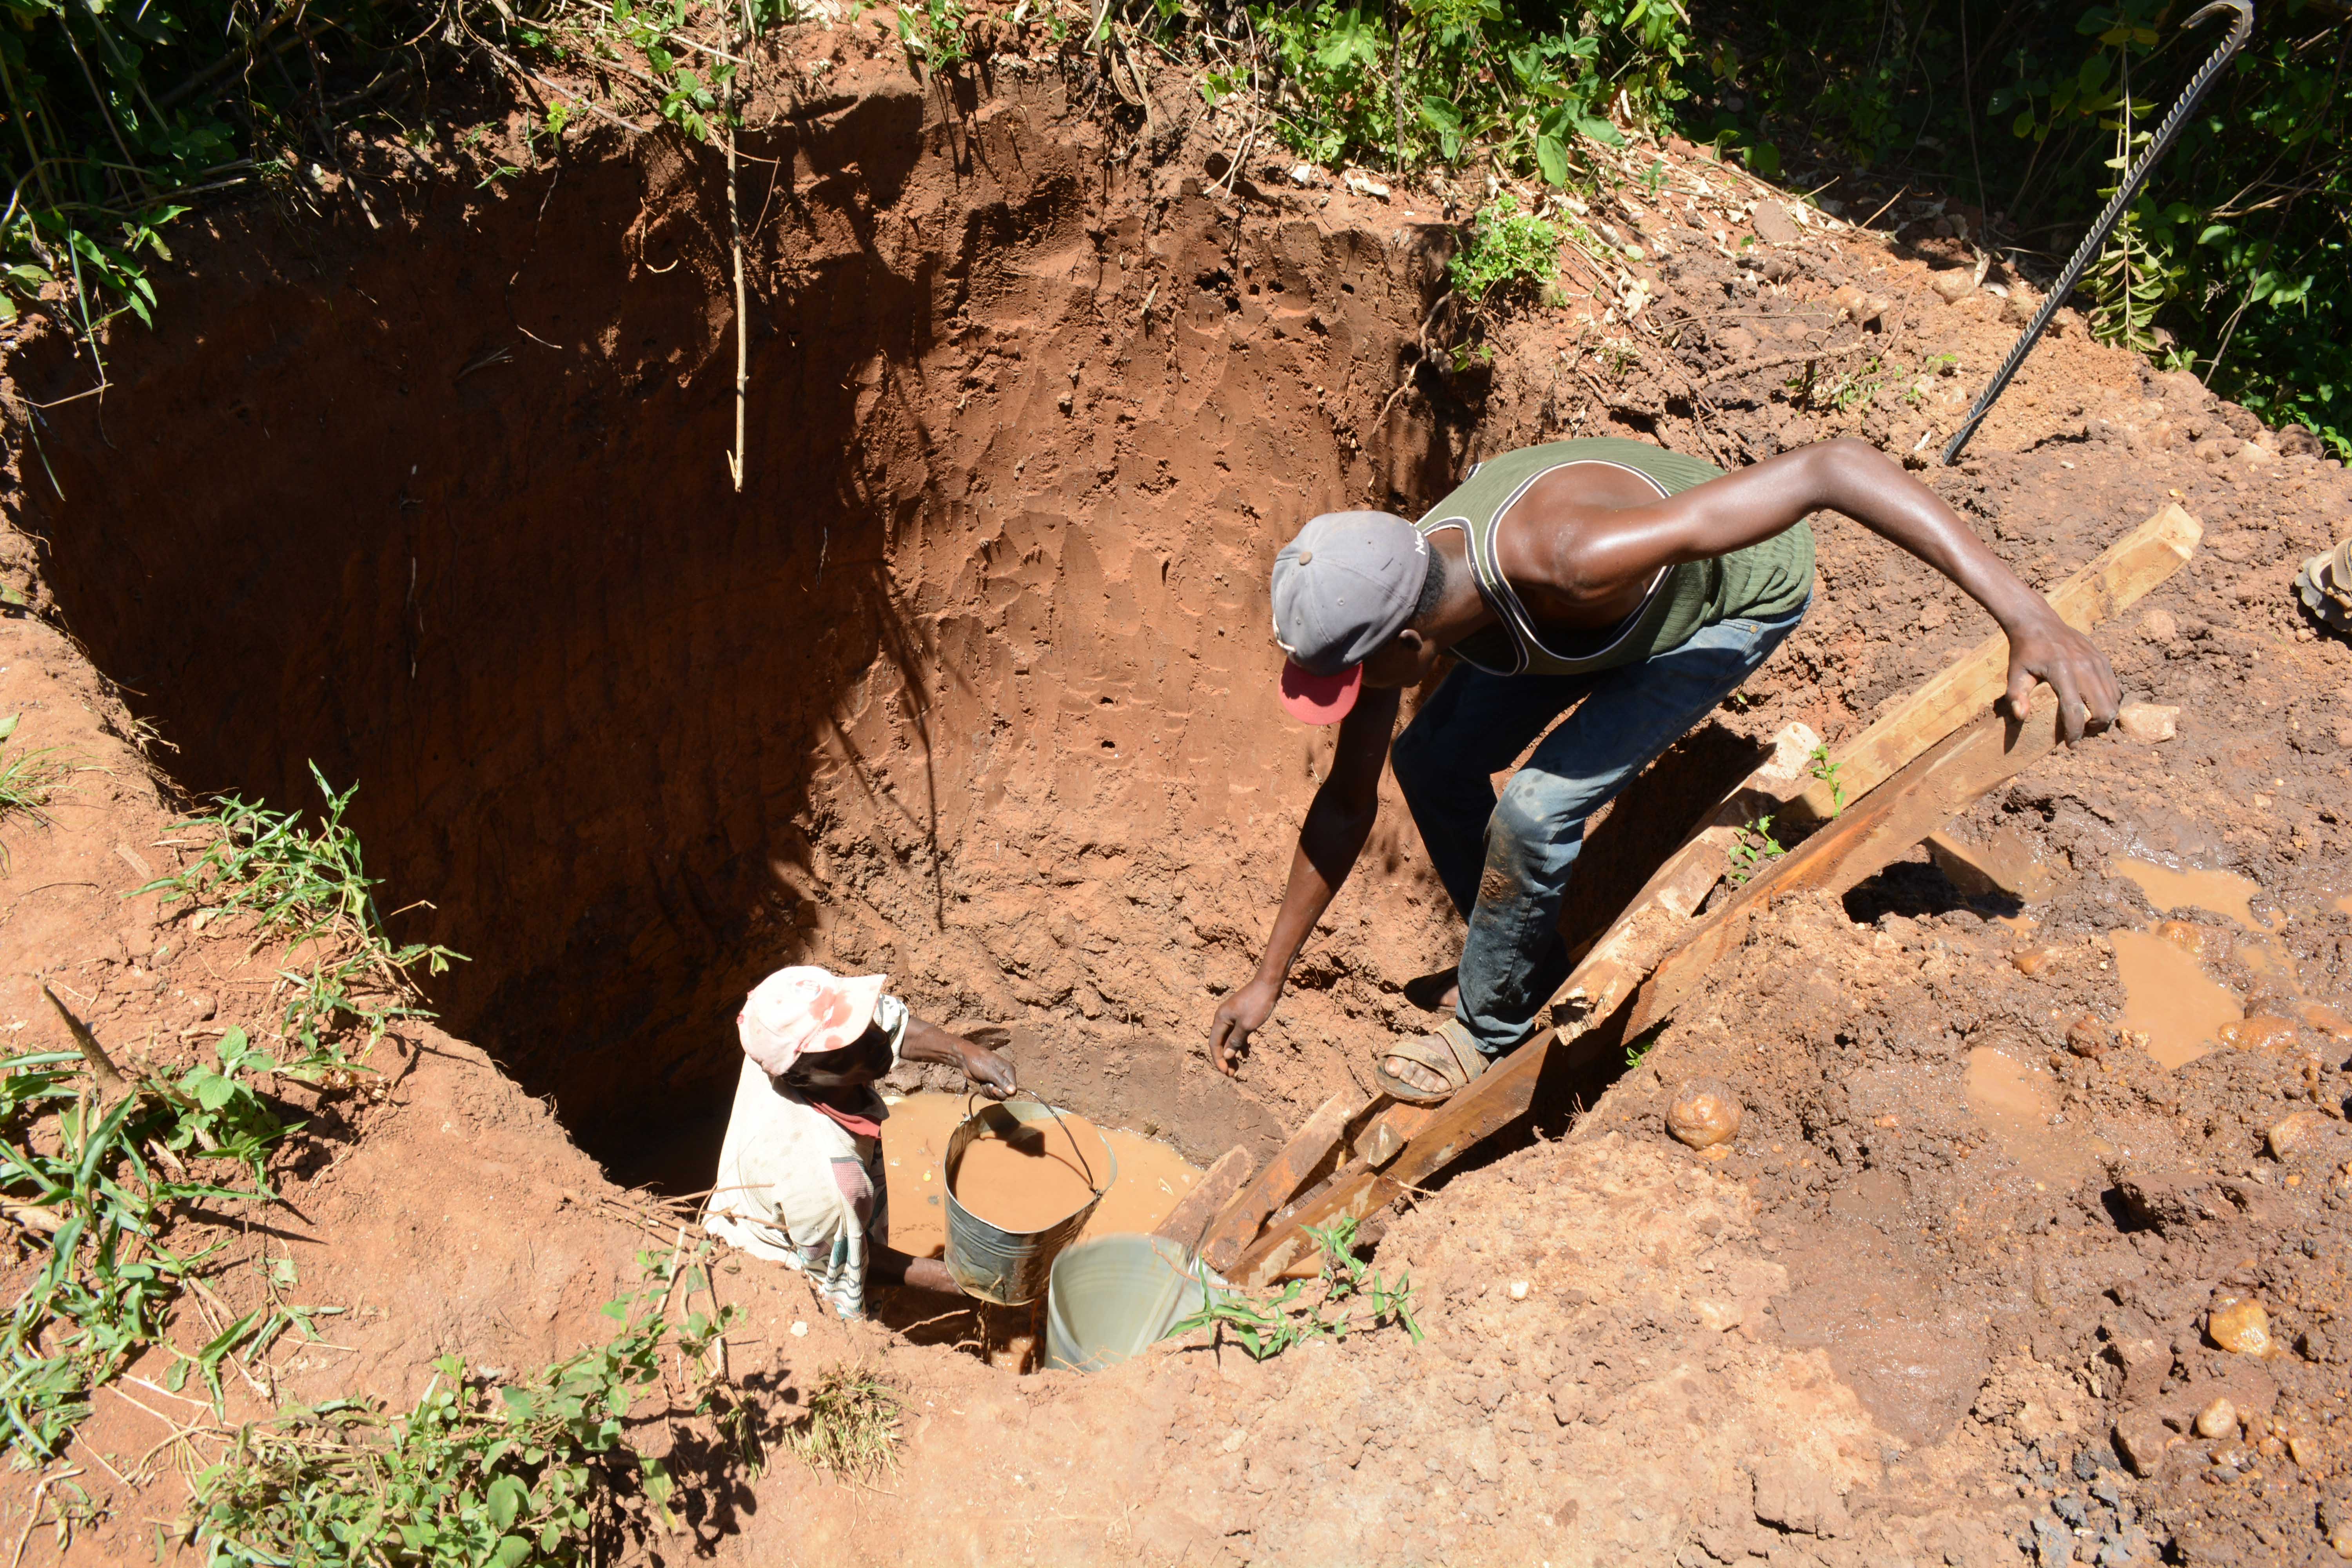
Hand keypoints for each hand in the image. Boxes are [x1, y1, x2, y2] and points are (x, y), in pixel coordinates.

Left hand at [959, 1041, 1016, 1098]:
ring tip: (983, 1082)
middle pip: (1005, 1094)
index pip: (1013, 1090)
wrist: (966, 1059)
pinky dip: (984, 1092)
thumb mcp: (991, 1072)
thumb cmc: (979, 1062)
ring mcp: (998, 1081)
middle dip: (994, 1093)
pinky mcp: (990, 1084)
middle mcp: (1005, 1076)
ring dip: (988, 1092)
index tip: (993, 1088)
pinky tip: (981, 1085)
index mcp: (1009, 1071)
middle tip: (987, 1084)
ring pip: (997, 1096)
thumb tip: (1013, 1091)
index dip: (1003, 1093)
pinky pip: (991, 1095)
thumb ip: (1003, 1082)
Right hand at [1208, 976, 1280, 1077]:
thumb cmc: (1257, 1004)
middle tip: (1231, 1074)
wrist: (1268, 984)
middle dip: (1225, 1059)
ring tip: (1237, 1068)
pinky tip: (1246, 1054)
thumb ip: (1235, 1041)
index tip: (1226, 1073)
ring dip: (1232, 1053)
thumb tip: (1226, 1056)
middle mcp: (1223, 1017)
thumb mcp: (1247, 1026)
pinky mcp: (1241, 1015)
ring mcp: (1232, 1016)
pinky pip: (1237, 1033)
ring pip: (1229, 1039)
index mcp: (1220, 1019)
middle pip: (1220, 1042)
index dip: (1218, 1060)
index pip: (1215, 1044)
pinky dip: (1240, 1044)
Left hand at [2002, 609, 2121, 742]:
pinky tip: (2094, 707)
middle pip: (2103, 708)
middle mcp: (2085, 667)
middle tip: (2081, 734)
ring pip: (2113, 699)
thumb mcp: (2015, 673)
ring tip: (2088, 723)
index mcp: (2062, 671)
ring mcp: (2097, 662)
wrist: (2039, 623)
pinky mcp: (2103, 659)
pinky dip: (2109, 701)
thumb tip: (2021, 717)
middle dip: (2094, 728)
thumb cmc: (2025, 651)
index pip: (2075, 710)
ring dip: (2104, 716)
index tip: (2071, 745)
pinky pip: (2114, 687)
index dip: (2075, 732)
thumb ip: (2016, 696)